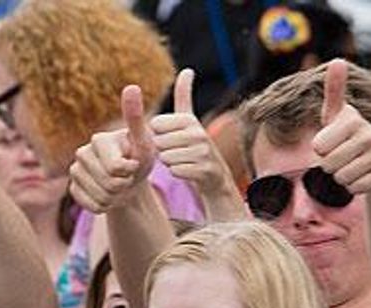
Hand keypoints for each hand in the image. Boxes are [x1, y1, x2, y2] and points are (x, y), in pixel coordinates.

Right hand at [68, 85, 156, 213]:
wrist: (131, 180)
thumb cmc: (139, 158)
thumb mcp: (143, 141)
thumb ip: (136, 118)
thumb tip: (132, 86)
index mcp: (98, 140)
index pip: (116, 168)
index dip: (130, 172)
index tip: (133, 164)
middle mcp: (82, 153)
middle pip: (109, 184)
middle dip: (124, 185)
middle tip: (127, 177)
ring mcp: (75, 172)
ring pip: (100, 197)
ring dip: (116, 197)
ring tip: (119, 185)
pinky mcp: (72, 190)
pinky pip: (92, 206)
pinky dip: (105, 206)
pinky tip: (108, 195)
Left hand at [148, 69, 232, 194]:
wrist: (215, 175)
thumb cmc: (195, 145)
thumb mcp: (189, 119)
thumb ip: (184, 95)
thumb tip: (187, 70)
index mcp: (189, 120)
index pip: (155, 125)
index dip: (159, 134)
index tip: (172, 137)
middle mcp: (198, 133)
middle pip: (158, 142)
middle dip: (163, 150)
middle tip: (178, 151)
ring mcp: (203, 153)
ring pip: (165, 158)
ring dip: (170, 162)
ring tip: (184, 160)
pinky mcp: (204, 170)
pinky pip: (175, 171)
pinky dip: (178, 173)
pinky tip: (188, 171)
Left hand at [312, 60, 370, 193]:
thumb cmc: (349, 134)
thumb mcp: (337, 114)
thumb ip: (334, 90)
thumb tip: (338, 60)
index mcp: (353, 120)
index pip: (319, 147)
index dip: (320, 149)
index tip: (331, 142)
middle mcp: (370, 135)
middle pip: (328, 165)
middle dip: (329, 166)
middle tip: (341, 156)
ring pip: (341, 178)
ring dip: (341, 176)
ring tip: (351, 164)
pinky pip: (355, 188)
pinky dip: (353, 187)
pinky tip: (361, 175)